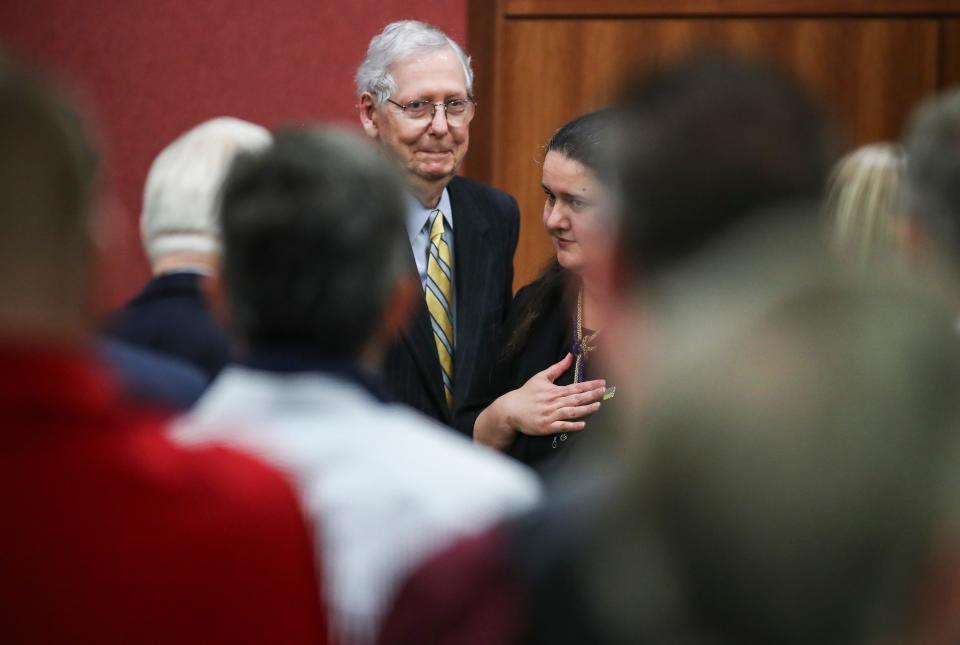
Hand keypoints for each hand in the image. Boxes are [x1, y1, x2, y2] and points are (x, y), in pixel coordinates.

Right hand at [473, 353, 605, 449]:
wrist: (510, 409)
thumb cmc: (526, 393)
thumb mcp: (541, 377)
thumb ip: (557, 367)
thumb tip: (570, 356)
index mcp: (555, 390)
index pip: (576, 387)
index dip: (591, 385)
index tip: (602, 383)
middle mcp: (554, 402)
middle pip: (577, 398)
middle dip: (592, 395)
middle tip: (605, 392)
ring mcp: (551, 415)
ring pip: (572, 412)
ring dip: (586, 409)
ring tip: (597, 406)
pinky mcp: (547, 426)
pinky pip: (562, 426)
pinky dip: (573, 425)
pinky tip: (582, 424)